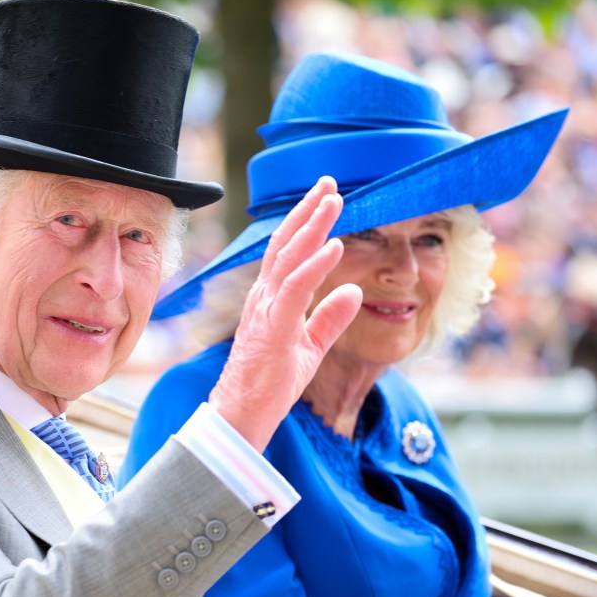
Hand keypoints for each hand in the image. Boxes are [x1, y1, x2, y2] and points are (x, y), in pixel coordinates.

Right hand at [209, 176, 361, 450]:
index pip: (288, 252)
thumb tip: (352, 289)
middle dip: (308, 211)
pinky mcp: (273, 328)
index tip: (326, 198)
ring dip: (313, 226)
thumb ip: (330, 318)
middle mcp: (264, 297)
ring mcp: (265, 310)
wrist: (243, 413)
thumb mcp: (310, 347)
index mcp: (270, 299)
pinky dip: (315, 265)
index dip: (306, 222)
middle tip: (329, 183)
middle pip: (286, 244)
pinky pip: (296, 289)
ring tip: (334, 201)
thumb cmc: (270, 382)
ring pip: (289, 258)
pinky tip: (334, 245)